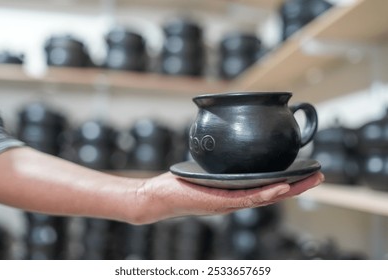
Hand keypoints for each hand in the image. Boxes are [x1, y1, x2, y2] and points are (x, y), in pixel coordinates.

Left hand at [128, 171, 323, 223]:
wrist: (158, 197)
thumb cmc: (180, 185)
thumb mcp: (204, 171)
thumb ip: (219, 163)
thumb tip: (227, 145)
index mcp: (235, 193)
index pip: (267, 187)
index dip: (288, 181)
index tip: (305, 171)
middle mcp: (236, 200)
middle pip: (274, 194)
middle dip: (298, 186)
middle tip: (319, 175)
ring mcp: (230, 203)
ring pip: (266, 197)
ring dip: (290, 190)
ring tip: (310, 180)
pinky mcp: (220, 202)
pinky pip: (247, 198)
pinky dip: (266, 192)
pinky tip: (281, 186)